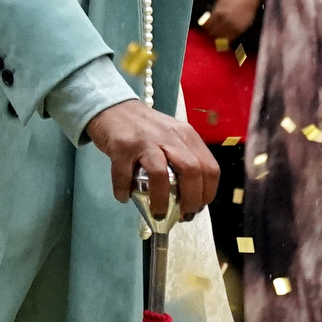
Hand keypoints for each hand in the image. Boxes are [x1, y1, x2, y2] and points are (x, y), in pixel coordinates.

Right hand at [83, 99, 218, 220]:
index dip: (207, 193)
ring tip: (158, 213)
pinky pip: (124, 175)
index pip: (209, 167)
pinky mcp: (122, 146)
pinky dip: (124, 190)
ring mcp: (146, 140)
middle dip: (191, 200)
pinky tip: (123, 197)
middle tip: (183, 215)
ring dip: (161, 200)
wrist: (113, 106)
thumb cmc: (144, 128)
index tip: (198, 207)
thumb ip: (181, 158)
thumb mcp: (171, 137)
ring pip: (161, 175)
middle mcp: (170, 136)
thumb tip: (187, 197)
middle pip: (192, 171)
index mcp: (186, 136)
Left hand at [200, 0, 258, 46]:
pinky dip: (225, 38)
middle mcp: (226, 21)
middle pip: (211, 32)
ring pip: (219, 37)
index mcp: (219, 12)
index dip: (204, 24)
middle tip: (211, 25)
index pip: (206, 25)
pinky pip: (229, 39)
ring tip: (217, 29)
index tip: (205, 21)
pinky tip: (225, 33)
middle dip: (209, 29)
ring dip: (216, 34)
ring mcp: (233, 26)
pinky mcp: (240, 30)